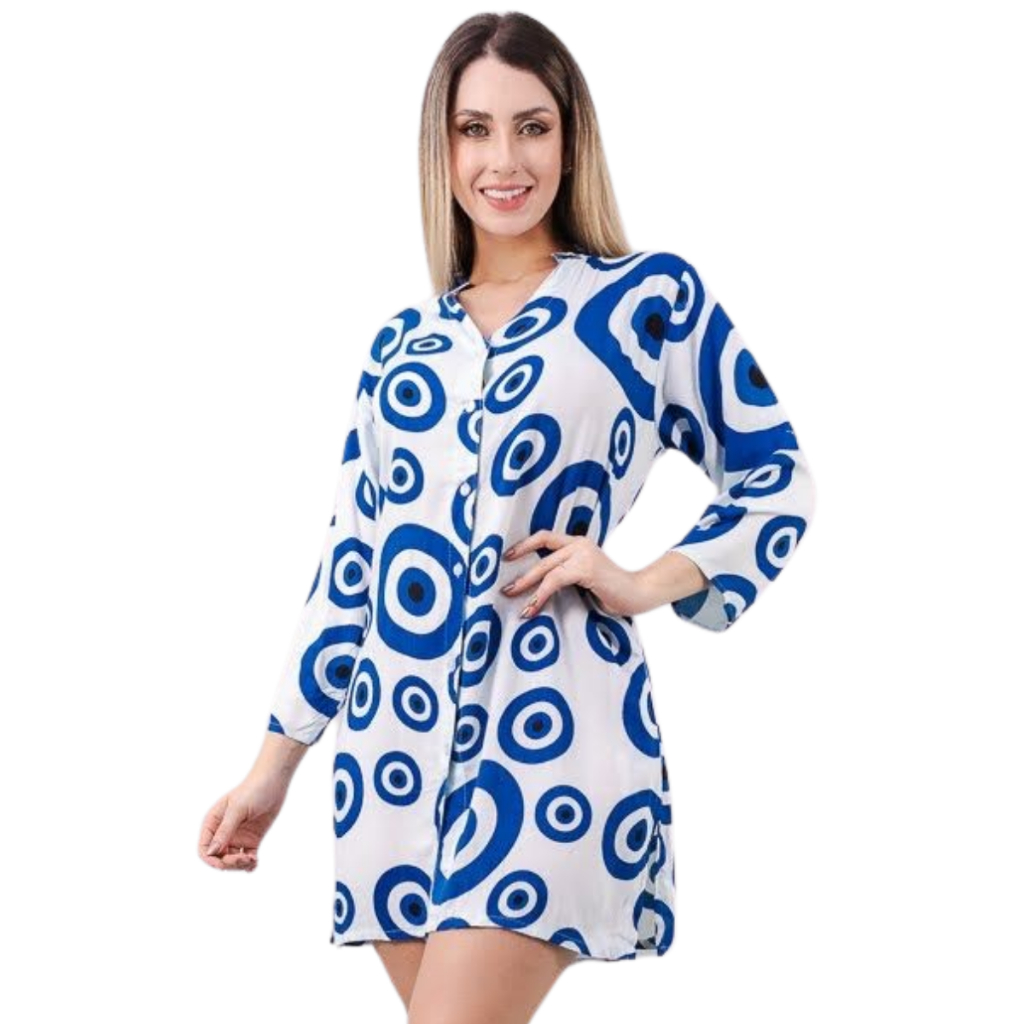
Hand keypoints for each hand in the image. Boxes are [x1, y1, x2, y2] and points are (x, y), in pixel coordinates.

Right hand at [198, 770, 289, 871]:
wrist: (274, 781)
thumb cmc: (254, 790)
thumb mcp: (238, 809)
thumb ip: (225, 830)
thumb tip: (212, 852)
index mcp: (213, 823)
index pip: (205, 849)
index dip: (211, 860)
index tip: (224, 863)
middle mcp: (223, 832)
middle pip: (219, 858)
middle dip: (229, 864)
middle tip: (245, 859)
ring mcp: (238, 836)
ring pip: (232, 860)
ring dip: (240, 865)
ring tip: (253, 860)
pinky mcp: (252, 839)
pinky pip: (246, 858)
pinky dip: (249, 864)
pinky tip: (255, 863)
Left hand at [501, 530, 644, 617]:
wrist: (639, 593)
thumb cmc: (613, 591)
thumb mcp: (584, 580)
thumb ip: (566, 577)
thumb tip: (538, 589)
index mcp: (578, 544)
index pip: (545, 537)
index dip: (524, 545)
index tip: (507, 556)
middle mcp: (579, 544)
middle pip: (541, 555)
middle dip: (521, 574)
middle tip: (505, 589)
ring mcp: (583, 553)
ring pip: (545, 568)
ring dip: (526, 586)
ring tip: (516, 603)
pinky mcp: (586, 567)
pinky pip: (554, 580)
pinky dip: (540, 595)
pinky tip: (532, 608)